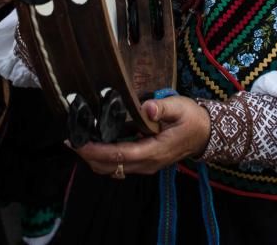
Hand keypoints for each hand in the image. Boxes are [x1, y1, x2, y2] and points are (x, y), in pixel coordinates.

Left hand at [71, 96, 210, 175]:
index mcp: (153, 151)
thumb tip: (147, 108)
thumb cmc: (192, 119)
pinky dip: (103, 157)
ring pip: (112, 169)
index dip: (96, 150)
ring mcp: (144, 165)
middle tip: (71, 139)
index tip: (78, 142)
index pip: (118, 155)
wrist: (205, 134)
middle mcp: (146, 164)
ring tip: (79, 140)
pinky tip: (95, 141)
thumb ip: (163, 108)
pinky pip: (118, 165)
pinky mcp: (142, 162)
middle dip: (88, 155)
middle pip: (110, 166)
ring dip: (93, 158)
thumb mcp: (180, 107)